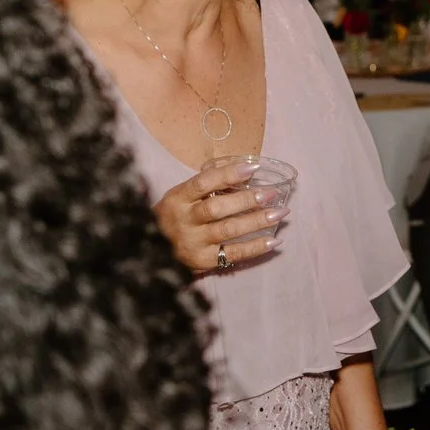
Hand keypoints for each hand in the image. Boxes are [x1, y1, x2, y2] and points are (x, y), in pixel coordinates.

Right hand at [151, 157, 282, 271]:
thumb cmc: (172, 219)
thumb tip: (245, 172)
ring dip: (257, 221)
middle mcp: (183, 221)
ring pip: (228, 230)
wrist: (150, 252)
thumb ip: (204, 188)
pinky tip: (273, 240)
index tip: (253, 168)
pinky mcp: (202, 262)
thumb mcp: (179, 198)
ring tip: (279, 213)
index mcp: (177, 199)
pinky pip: (233, 253)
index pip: (203, 183)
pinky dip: (255, 247)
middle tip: (270, 193)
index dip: (228, 174)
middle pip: (217, 208)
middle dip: (247, 199)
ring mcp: (192, 243)